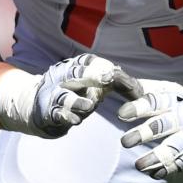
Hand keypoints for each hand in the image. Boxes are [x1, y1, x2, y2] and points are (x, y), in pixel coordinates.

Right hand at [0, 54, 141, 137]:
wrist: (41, 107)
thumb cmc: (76, 93)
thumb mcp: (94, 85)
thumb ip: (115, 84)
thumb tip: (142, 90)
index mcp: (75, 66)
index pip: (90, 62)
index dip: (104, 67)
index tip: (115, 73)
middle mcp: (63, 76)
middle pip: (76, 72)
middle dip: (92, 75)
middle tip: (108, 78)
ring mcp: (53, 94)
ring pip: (65, 96)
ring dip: (78, 101)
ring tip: (89, 105)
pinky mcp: (48, 112)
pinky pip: (57, 114)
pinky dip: (66, 116)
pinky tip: (75, 120)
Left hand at [117, 80, 182, 178]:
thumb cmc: (176, 102)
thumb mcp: (163, 90)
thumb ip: (139, 89)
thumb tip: (113, 79)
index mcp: (172, 99)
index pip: (155, 102)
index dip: (139, 108)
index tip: (121, 114)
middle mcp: (182, 117)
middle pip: (163, 125)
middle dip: (144, 134)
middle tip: (124, 142)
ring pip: (173, 147)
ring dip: (156, 157)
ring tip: (139, 165)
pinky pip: (181, 163)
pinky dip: (168, 168)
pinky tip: (154, 173)